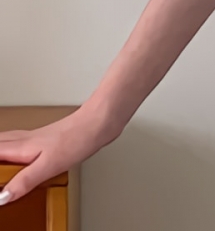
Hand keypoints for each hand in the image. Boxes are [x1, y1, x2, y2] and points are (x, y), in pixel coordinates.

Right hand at [0, 106, 118, 205]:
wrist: (99, 122)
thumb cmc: (77, 138)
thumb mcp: (48, 165)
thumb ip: (24, 181)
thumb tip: (2, 197)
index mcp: (21, 146)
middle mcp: (25, 140)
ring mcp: (36, 138)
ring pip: (8, 142)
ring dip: (0, 150)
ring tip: (1, 164)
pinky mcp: (47, 140)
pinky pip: (20, 144)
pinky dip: (11, 150)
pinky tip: (19, 157)